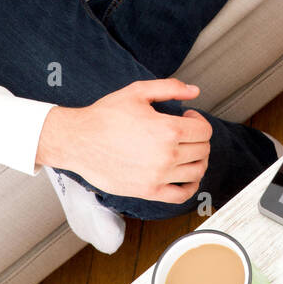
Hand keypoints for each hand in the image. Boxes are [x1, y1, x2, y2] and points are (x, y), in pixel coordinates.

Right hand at [35, 78, 211, 203]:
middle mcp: (167, 155)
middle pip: (202, 150)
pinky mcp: (148, 191)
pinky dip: (191, 186)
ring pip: (197, 171)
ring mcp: (158, 176)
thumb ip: (170, 88)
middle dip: (198, 138)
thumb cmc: (104, 116)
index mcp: (168, 130)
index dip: (199, 120)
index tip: (188, 117)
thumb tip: (194, 91)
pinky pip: (182, 195)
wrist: (78, 141)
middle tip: (186, 132)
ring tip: (186, 151)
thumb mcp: (137, 92)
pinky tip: (185, 176)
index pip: (204, 130)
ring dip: (198, 159)